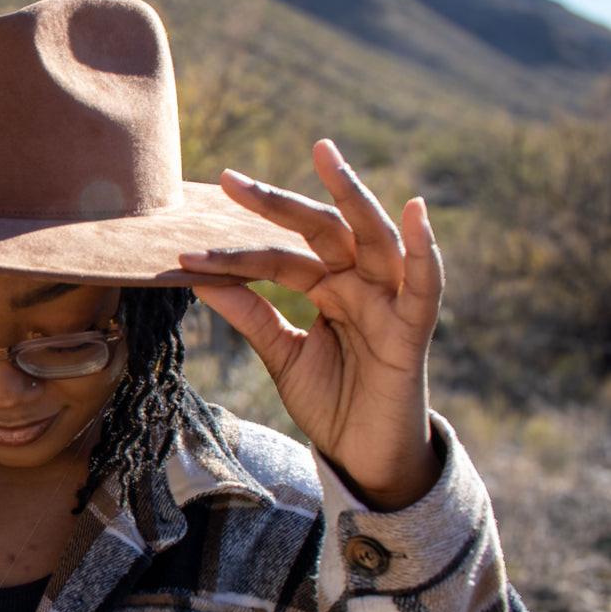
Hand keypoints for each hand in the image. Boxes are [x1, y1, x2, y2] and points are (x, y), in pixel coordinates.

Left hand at [178, 139, 443, 511]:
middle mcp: (359, 283)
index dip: (233, 255)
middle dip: (279, 203)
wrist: (364, 456)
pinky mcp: (414, 330)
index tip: (185, 251)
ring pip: (373, 237)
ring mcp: (389, 301)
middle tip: (232, 180)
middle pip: (320, 231)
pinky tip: (415, 211)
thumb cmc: (332, 401)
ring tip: (325, 156)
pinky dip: (424, 249)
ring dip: (351, 195)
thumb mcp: (282, 353)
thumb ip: (251, 315)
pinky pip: (425, 284)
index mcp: (328, 286)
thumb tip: (201, 280)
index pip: (277, 258)